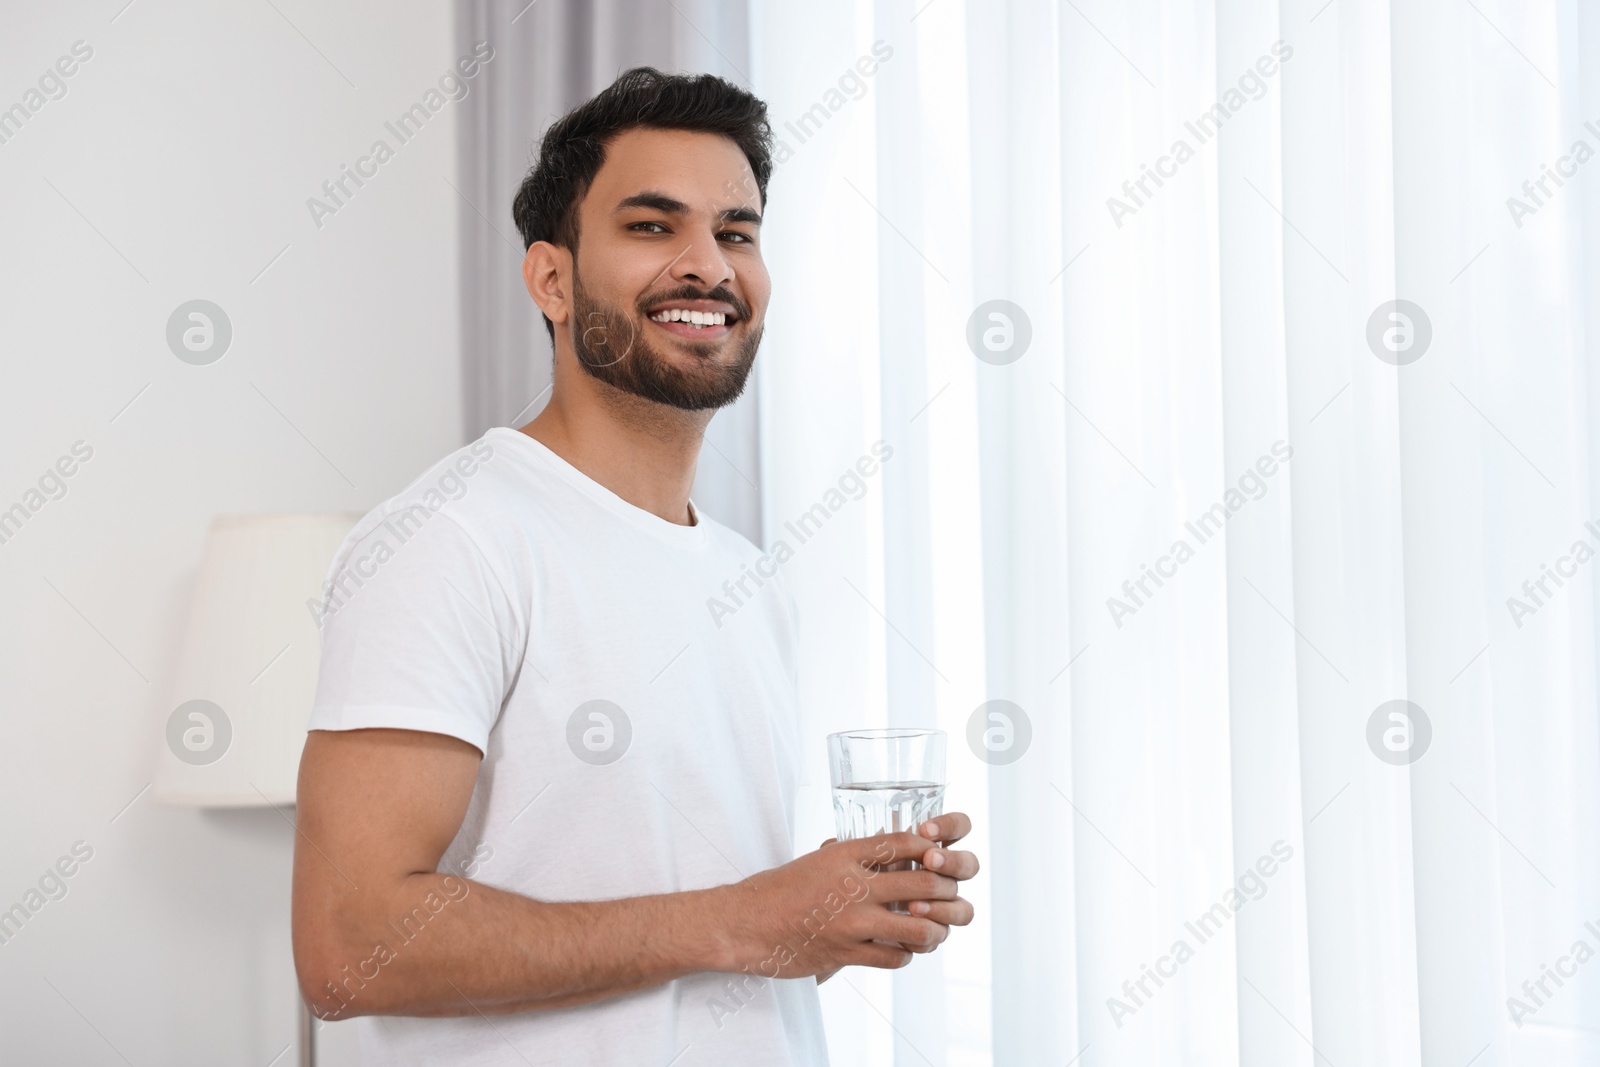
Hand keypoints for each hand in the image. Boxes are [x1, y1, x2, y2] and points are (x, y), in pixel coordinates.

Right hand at [720, 827, 971, 978]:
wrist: (747, 924)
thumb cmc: (780, 890)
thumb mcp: (818, 859)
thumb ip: (853, 856)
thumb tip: (886, 850)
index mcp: (845, 855)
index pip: (903, 843)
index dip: (930, 848)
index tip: (938, 855)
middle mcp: (853, 886)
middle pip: (923, 884)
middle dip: (945, 890)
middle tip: (947, 894)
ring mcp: (852, 923)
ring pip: (918, 928)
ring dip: (933, 930)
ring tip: (933, 929)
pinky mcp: (846, 954)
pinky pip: (894, 957)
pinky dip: (906, 954)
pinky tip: (903, 949)